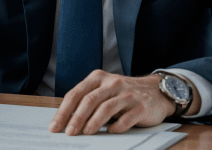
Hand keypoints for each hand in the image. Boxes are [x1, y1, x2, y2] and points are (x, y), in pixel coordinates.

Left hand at [49, 70, 179, 135]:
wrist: (156, 91)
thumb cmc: (124, 93)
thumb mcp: (104, 91)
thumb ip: (88, 100)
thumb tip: (66, 120)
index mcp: (98, 78)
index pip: (76, 93)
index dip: (63, 111)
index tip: (55, 126)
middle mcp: (112, 83)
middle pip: (89, 100)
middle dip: (76, 118)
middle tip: (68, 133)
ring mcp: (127, 94)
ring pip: (106, 108)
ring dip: (93, 122)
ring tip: (85, 133)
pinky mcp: (141, 106)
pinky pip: (126, 118)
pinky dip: (116, 127)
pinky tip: (110, 132)